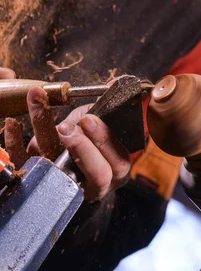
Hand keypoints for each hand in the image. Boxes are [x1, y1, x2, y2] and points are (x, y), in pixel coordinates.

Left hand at [1, 69, 131, 200]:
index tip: (88, 119)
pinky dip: (15, 145)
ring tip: (39, 109)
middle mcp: (94, 184)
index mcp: (115, 170)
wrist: (69, 155)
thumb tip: (111, 86)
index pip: (118, 161)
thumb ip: (104, 111)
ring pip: (58, 168)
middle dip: (82, 147)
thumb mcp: (100, 122)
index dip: (103, 140)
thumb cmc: (90, 137)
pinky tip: (13, 125)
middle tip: (67, 126)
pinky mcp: (39, 182)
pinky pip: (24, 168)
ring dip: (48, 135)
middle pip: (97, 174)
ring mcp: (66, 185)